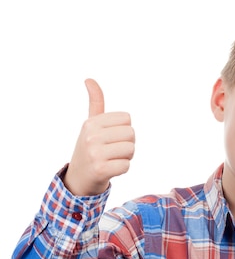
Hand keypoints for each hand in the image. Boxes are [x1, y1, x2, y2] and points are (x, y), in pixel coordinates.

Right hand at [64, 79, 134, 194]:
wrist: (78, 179)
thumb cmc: (89, 149)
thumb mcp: (90, 125)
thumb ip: (95, 103)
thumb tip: (89, 79)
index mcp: (91, 123)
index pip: (127, 119)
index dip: (123, 130)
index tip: (111, 139)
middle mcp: (91, 136)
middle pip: (131, 134)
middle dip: (126, 144)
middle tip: (112, 152)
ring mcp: (95, 153)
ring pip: (131, 149)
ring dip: (126, 157)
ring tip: (111, 160)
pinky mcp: (100, 169)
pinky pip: (126, 165)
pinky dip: (122, 169)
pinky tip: (110, 170)